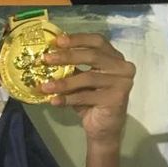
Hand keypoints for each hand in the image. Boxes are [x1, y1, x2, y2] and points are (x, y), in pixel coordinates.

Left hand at [41, 33, 135, 147]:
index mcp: (114, 57)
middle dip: (67, 56)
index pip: (97, 41)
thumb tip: (47, 56)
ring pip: (88, 77)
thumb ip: (70, 68)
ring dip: (63, 82)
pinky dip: (68, 99)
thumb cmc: (90, 100)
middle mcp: (122, 67)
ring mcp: (122, 82)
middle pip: (93, 56)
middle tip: (46, 59)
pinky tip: (54, 101)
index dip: (77, 39)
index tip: (58, 41)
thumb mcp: (79, 81)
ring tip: (44, 86)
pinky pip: (87, 96)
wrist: (103, 128)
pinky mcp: (117, 99)